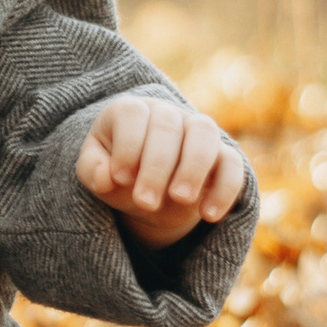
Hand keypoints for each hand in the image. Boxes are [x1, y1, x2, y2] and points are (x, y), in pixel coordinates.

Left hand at [77, 95, 244, 248]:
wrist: (147, 189)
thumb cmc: (117, 174)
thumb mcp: (95, 173)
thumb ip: (92, 171)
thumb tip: (106, 178)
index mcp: (130, 111)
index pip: (132, 114)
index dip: (126, 145)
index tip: (119, 178)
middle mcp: (166, 113)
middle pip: (167, 126)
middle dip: (156, 166)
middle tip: (145, 201)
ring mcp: (197, 131)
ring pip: (204, 134)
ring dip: (193, 167)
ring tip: (180, 200)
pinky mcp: (223, 154)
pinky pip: (233, 164)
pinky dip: (225, 189)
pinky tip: (209, 215)